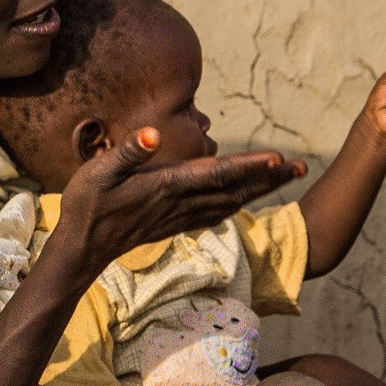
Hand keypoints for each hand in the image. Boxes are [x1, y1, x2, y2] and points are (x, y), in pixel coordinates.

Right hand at [55, 128, 305, 275]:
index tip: (278, 158)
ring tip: (286, 178)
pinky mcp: (174, 224)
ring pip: (231, 201)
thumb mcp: (97, 173)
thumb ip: (127, 153)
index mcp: (168, 187)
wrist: (81, 250)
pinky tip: (246, 201)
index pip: (217, 174)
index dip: (249, 166)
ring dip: (261, 189)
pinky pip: (216, 213)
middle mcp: (181, 203)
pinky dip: (238, 203)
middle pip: (236, 188)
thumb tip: (153, 135)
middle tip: (304, 167)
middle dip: (270, 177)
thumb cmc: (85, 206)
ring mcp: (180, 216)